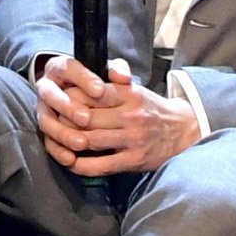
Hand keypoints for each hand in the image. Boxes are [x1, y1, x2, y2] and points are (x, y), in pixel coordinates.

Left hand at [35, 54, 206, 176]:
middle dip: (64, 121)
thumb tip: (89, 69)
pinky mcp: (133, 160)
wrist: (183, 130)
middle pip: (86, 118)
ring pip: (90, 141)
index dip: (69, 97)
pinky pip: (100, 166)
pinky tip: (71, 162)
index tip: (57, 100)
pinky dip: (81, 166)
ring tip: (58, 141)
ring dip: (69, 143)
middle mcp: (130, 115)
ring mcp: (132, 139)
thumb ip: (113, 78)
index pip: (90, 93)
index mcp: (128, 94)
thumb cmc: (150, 108)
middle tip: (52, 122)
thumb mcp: (135, 88)